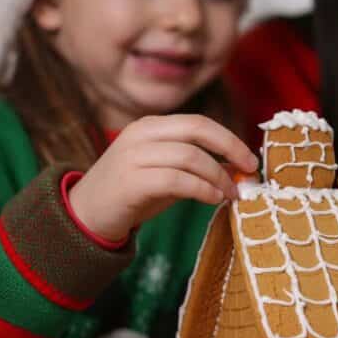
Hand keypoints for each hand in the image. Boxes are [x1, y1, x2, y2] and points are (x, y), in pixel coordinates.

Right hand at [68, 115, 257, 241]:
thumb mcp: (168, 174)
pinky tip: (212, 200)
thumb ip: (198, 167)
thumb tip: (237, 168)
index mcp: (151, 126)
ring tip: (230, 194)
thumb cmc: (132, 194)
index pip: (199, 123)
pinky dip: (202, 189)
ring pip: (191, 156)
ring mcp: (134, 156)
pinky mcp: (131, 181)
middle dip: (230, 149)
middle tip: (249, 171)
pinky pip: (177, 180)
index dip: (229, 139)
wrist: (87, 215)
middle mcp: (141, 134)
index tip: (251, 159)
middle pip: (197, 130)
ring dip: (218, 176)